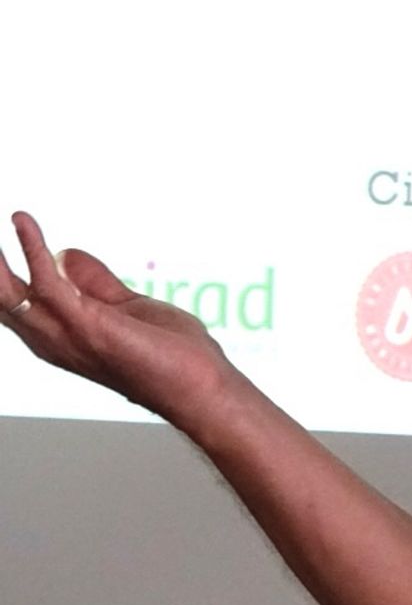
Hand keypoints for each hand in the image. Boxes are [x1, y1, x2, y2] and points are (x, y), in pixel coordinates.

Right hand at [1, 211, 238, 427]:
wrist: (199, 384)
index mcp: (58, 336)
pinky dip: (33, 247)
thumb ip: (95, 282)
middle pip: (2, 300)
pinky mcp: (87, 324)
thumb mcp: (125, 307)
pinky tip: (23, 222)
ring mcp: (66, 334)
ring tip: (6, 220)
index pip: (11, 304)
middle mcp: (52, 339)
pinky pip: (48, 280)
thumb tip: (66, 253)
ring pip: (9, 294)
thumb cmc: (169, 356)